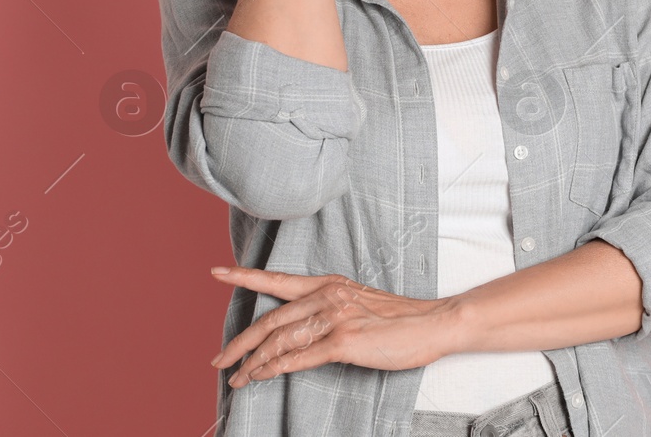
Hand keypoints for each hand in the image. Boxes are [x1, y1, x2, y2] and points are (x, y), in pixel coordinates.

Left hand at [208, 266, 460, 386]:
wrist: (432, 323)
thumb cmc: (399, 319)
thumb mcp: (358, 304)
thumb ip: (327, 311)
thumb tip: (299, 333)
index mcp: (329, 284)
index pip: (278, 281)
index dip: (245, 277)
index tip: (217, 272)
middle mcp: (327, 297)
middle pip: (270, 320)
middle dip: (240, 343)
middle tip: (218, 359)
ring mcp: (335, 318)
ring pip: (279, 341)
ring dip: (253, 363)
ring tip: (239, 377)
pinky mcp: (343, 342)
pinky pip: (298, 358)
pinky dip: (274, 369)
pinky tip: (261, 376)